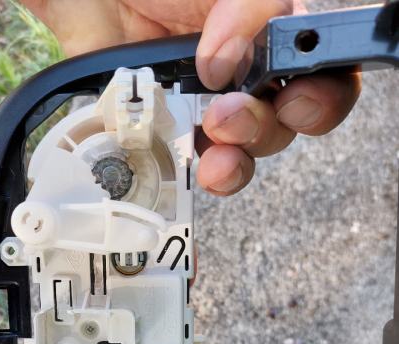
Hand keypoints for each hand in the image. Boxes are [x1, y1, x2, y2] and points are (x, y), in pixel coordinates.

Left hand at [22, 0, 360, 195]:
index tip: (295, 97)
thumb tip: (227, 64)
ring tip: (212, 142)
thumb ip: (252, 7)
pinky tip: (194, 167)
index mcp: (270, 36)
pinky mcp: (172, 132)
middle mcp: (247, 75)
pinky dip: (199, 173)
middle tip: (228, 115)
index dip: (323, 94)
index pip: (322, 72)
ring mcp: (208, 107)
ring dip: (238, 159)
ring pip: (246, 152)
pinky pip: (197, 167)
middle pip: (286, 123)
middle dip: (266, 128)